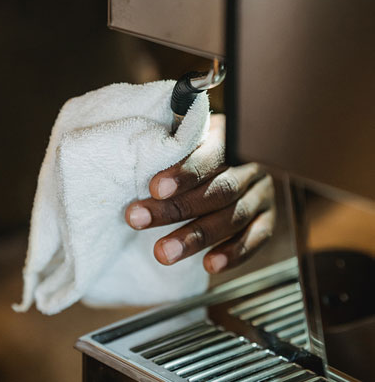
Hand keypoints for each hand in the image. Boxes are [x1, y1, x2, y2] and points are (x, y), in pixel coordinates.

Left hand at [125, 115, 275, 273]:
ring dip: (196, 237)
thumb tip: (135, 151)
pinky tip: (209, 265)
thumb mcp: (185, 137)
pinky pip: (255, 239)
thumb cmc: (195, 149)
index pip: (211, 156)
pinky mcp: (267, 220)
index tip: (154, 188)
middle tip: (138, 221)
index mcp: (230, 140)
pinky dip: (234, 253)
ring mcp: (262, 195)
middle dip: (176, 209)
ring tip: (163, 253)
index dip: (184, 174)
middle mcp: (251, 168)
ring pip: (233, 217)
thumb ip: (171, 144)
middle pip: (218, 191)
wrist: (233, 159)